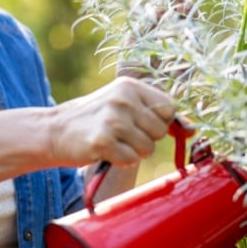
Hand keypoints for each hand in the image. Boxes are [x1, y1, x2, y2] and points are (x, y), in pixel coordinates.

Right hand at [49, 77, 176, 166]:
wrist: (52, 131)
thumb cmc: (92, 120)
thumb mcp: (121, 105)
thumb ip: (153, 113)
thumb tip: (194, 130)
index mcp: (130, 86)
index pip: (169, 108)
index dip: (158, 122)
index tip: (138, 124)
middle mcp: (123, 99)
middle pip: (160, 131)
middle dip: (145, 139)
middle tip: (121, 135)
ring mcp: (113, 120)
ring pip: (147, 149)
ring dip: (132, 152)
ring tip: (112, 142)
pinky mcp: (102, 141)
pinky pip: (130, 161)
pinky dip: (120, 161)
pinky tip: (104, 151)